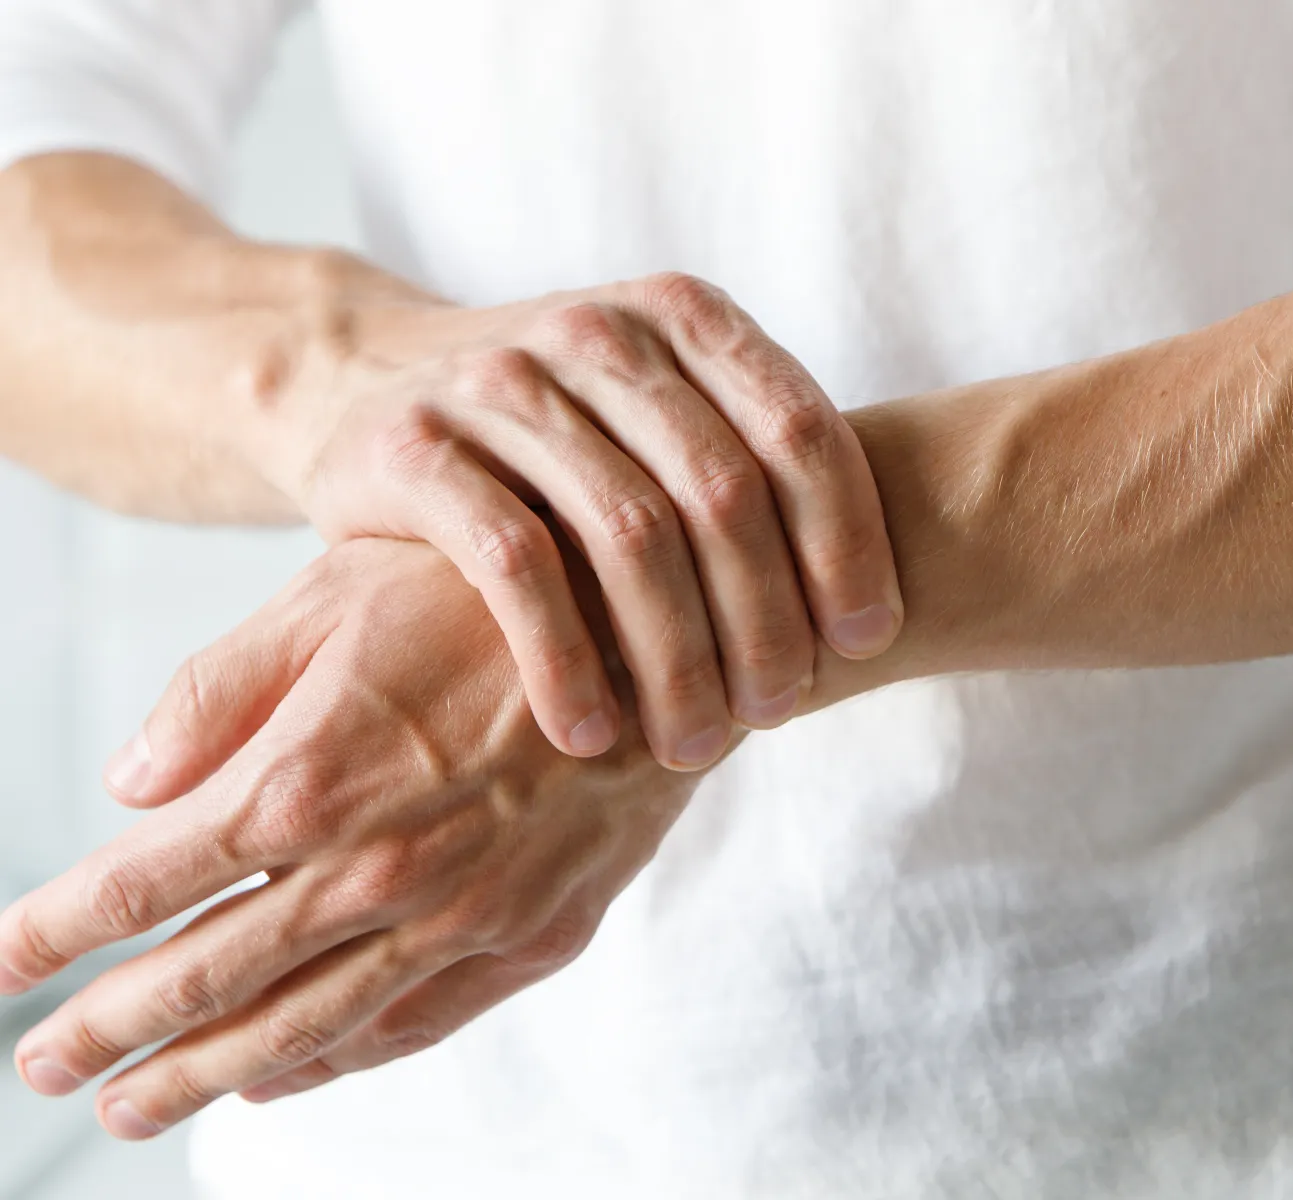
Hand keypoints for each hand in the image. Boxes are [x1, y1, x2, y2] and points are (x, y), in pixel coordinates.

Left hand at [1, 536, 707, 1137]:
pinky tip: (286, 1081)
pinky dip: (337, 1062)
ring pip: (305, 1027)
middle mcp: (375, 871)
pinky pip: (414, 1024)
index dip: (55, 931)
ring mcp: (461, 918)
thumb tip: (130, 782)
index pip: (142, 884)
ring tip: (134, 1110)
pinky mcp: (535, 935)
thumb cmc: (495, 592)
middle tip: (40, 1070)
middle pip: (207, 980)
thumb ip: (224, 689)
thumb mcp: (340, 593)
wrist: (671, 625)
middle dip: (108, 1033)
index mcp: (309, 779)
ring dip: (204, 1076)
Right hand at [187, 270, 900, 774]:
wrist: (366, 384)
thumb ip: (752, 468)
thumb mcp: (659, 417)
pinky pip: (515, 567)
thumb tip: (877, 614)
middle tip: (775, 715)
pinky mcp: (414, 446)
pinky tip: (588, 735)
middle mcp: (598, 331)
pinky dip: (564, 662)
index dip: (848, 542)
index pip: (800, 429)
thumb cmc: (558, 435)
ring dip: (674, 660)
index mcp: (682, 315)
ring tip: (691, 744)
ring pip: (628, 534)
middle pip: (723, 492)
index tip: (864, 642)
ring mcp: (500, 382)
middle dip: (763, 622)